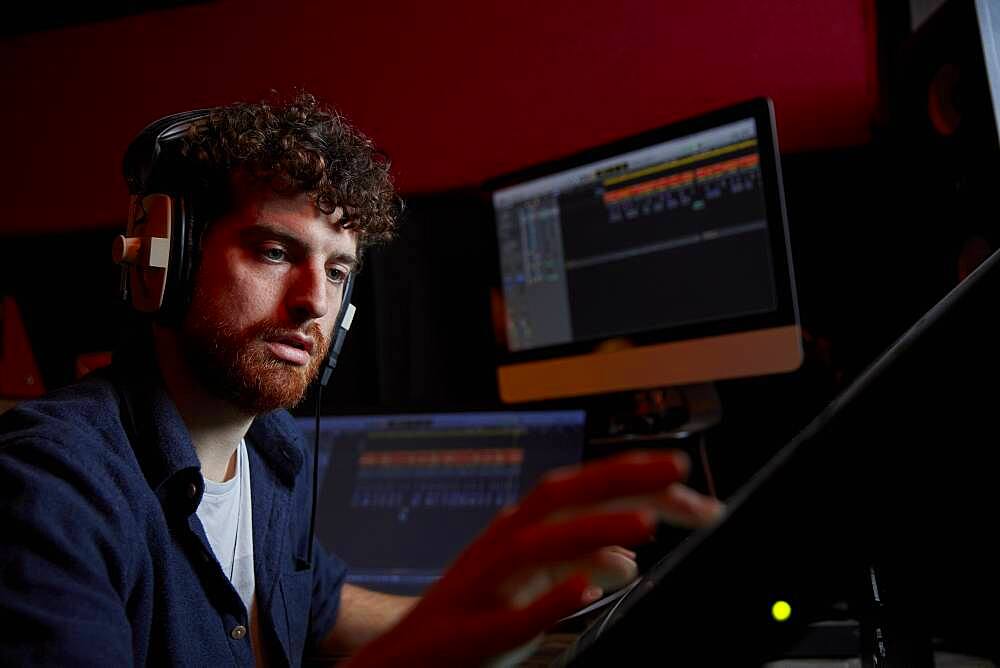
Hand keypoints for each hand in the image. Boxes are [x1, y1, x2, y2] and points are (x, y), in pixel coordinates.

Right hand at [346, 450, 722, 665]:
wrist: (403, 659)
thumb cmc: (472, 614)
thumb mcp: (530, 581)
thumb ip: (577, 563)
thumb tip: (626, 560)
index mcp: (521, 527)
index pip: (581, 488)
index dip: (631, 476)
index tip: (683, 477)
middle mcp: (505, 542)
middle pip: (562, 497)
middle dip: (620, 479)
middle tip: (679, 473)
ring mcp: (489, 583)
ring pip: (541, 544)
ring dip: (594, 530)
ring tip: (645, 527)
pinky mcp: (476, 630)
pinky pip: (515, 613)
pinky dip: (550, 596)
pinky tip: (586, 588)